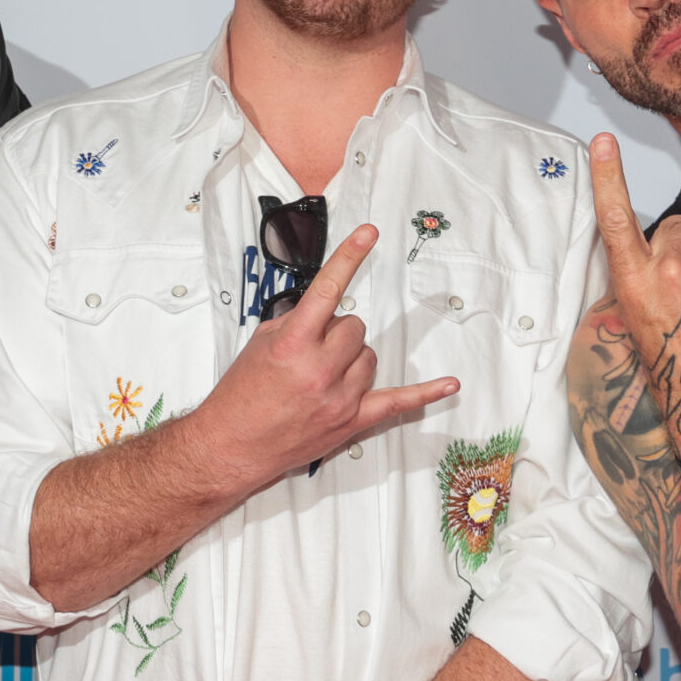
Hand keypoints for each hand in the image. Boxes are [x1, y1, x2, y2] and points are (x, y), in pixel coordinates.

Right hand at [183, 223, 459, 491]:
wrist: (230, 446)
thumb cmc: (240, 396)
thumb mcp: (260, 345)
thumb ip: (296, 323)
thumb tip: (325, 311)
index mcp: (293, 344)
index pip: (328, 290)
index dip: (349, 257)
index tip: (369, 233)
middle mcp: (319, 370)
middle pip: (355, 326)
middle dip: (336, 331)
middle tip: (312, 350)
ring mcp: (339, 398)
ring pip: (369, 356)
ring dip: (351, 357)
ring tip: (322, 374)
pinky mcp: (352, 423)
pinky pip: (398, 404)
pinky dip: (425, 394)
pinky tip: (450, 384)